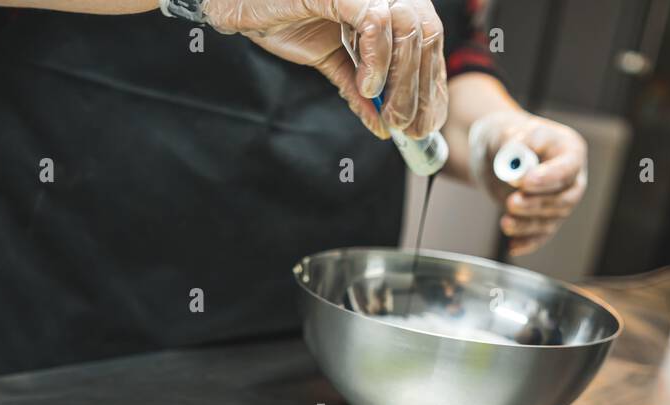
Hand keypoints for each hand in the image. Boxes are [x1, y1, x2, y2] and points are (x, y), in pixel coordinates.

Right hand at [201, 0, 446, 138]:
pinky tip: (368, 86)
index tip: (425, 122)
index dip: (431, 82)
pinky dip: (377, 59)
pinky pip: (376, 21)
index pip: (427, 37)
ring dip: (401, 80)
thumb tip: (381, 124)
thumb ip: (357, 86)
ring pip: (409, 28)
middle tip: (407, 126)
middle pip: (427, 33)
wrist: (238, 0)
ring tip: (388, 112)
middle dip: (420, 88)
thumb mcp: (327, 56)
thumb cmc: (279, 14)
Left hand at [469, 110, 586, 256]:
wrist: (497, 155)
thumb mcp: (505, 133)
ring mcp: (560, 200)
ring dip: (528, 223)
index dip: (548, 177)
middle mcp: (572, 178)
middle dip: (538, 204)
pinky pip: (542, 234)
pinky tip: (513, 246)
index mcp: (569, 150)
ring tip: (504, 222)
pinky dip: (528, 242)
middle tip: (511, 202)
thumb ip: (512, 145)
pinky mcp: (546, 218)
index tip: (525, 182)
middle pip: (565, 199)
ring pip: (552, 219)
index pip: (567, 167)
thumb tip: (516, 159)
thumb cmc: (507, 138)